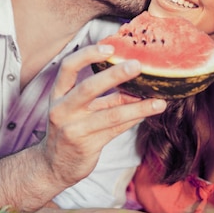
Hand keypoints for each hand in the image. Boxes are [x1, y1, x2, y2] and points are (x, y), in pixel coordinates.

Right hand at [40, 44, 166, 187]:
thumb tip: (137, 82)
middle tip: (137, 65)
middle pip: (88, 87)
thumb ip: (106, 96)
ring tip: (159, 100)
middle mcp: (62, 110)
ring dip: (137, 106)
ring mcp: (73, 129)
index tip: (109, 46)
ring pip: (110, 114)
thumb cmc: (71, 130)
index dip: (88, 54)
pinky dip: (134, 119)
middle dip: (114, 75)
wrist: (53, 166)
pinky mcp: (86, 145)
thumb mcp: (82, 109)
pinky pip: (115, 129)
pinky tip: (149, 112)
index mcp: (58, 94)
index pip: (68, 67)